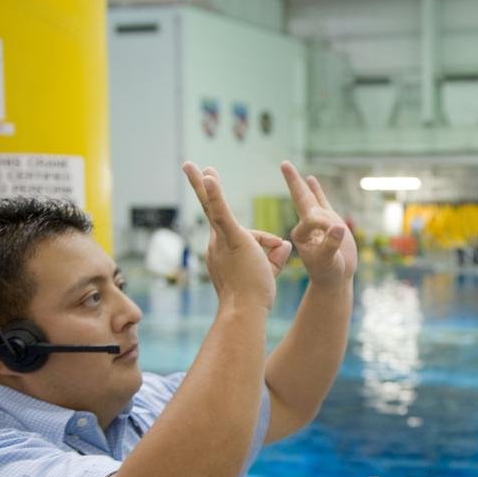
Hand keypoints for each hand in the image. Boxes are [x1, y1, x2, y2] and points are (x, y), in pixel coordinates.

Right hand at [182, 162, 280, 310]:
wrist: (245, 311)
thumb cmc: (255, 298)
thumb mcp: (268, 271)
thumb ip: (276, 256)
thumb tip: (286, 243)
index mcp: (223, 250)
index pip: (244, 233)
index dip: (265, 242)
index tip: (278, 249)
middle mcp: (216, 244)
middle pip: (211, 211)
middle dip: (202, 188)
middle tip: (191, 167)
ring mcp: (221, 241)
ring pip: (213, 209)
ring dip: (203, 185)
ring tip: (191, 165)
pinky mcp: (231, 238)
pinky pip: (221, 213)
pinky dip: (216, 195)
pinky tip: (208, 176)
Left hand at [281, 161, 356, 286]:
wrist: (335, 278)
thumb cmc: (329, 272)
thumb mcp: (330, 260)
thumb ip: (332, 244)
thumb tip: (337, 228)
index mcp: (302, 233)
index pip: (313, 219)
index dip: (327, 225)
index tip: (338, 235)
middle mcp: (306, 225)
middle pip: (300, 198)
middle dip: (293, 180)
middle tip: (284, 163)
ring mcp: (317, 222)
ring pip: (311, 198)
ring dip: (303, 184)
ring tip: (290, 169)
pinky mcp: (329, 221)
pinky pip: (321, 201)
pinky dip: (316, 189)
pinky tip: (310, 178)